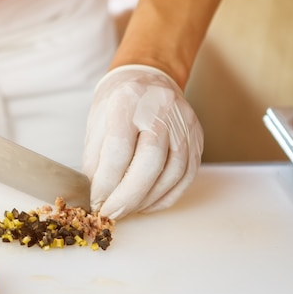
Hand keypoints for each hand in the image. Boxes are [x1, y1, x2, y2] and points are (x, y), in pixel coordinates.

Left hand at [82, 65, 202, 218]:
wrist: (149, 78)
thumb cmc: (118, 103)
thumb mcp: (97, 123)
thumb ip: (96, 158)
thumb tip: (95, 194)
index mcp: (128, 104)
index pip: (119, 149)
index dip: (107, 182)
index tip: (96, 202)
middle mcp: (160, 111)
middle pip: (150, 162)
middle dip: (128, 197)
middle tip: (111, 214)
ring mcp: (183, 124)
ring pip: (173, 172)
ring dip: (147, 199)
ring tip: (127, 210)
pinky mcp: (197, 137)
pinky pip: (187, 175)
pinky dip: (167, 196)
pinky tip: (148, 204)